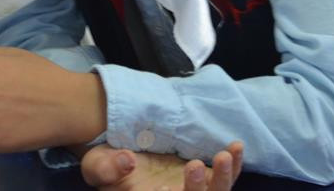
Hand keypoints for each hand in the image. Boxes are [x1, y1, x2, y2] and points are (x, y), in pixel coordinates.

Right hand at [81, 141, 243, 190]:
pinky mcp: (207, 176)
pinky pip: (227, 176)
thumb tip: (127, 162)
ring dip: (223, 179)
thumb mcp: (97, 164)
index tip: (162, 188)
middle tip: (194, 165)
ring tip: (222, 156)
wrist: (123, 147)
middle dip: (198, 190)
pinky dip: (234, 165)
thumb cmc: (107, 162)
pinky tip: (235, 147)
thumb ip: (106, 168)